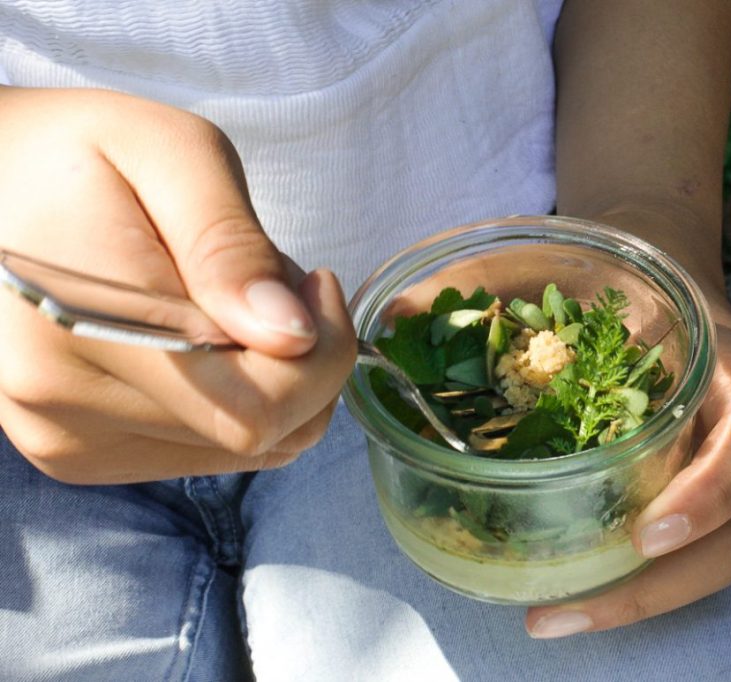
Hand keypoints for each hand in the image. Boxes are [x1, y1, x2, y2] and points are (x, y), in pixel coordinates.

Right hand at [0, 86, 356, 482]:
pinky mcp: (76, 450)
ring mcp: (66, 437)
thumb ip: (232, 247)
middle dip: (299, 361)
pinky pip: (200, 450)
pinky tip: (197, 335)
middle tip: (273, 281)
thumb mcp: (171, 153)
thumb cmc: (77, 151)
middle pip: (258, 433)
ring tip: (220, 300)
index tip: (315, 284)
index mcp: (91, 326)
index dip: (321, 356)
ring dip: (266, 378)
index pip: (258, 407)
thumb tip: (291, 338)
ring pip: (237, 448)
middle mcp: (66, 405)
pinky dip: (229, 397)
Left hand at [525, 228, 730, 637]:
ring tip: (550, 618)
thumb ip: (491, 276)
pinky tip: (564, 592)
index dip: (712, 493)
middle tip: (564, 608)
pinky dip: (626, 581)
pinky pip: (678, 556)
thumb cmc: (614, 270)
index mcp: (724, 366)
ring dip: (637, 601)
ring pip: (709, 560)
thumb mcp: (567, 258)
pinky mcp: (690, 493)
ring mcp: (720, 470)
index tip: (646, 532)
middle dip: (658, 587)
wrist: (662, 276)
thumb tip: (397, 314)